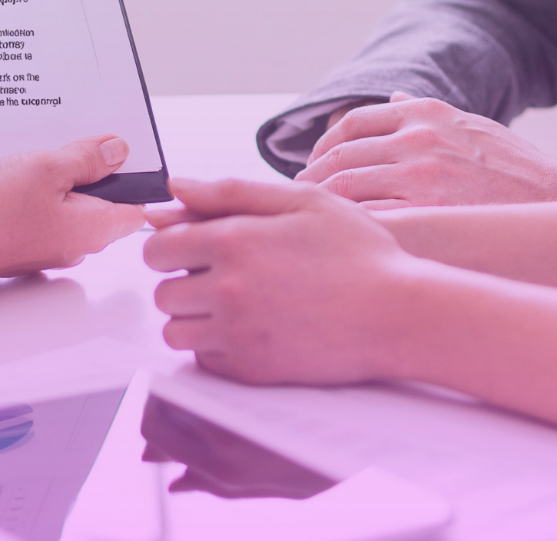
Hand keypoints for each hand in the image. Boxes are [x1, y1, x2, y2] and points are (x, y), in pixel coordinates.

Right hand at [0, 136, 146, 281]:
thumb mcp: (48, 168)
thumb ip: (87, 159)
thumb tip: (117, 152)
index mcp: (93, 229)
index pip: (134, 207)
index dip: (130, 178)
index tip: (115, 153)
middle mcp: (75, 245)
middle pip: (101, 206)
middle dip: (91, 176)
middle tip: (69, 150)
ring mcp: (47, 248)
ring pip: (68, 209)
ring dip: (58, 184)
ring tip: (36, 162)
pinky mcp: (22, 246)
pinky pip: (42, 216)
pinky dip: (36, 196)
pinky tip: (16, 179)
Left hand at [143, 178, 422, 385]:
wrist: (398, 314)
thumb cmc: (358, 254)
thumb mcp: (301, 201)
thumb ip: (230, 191)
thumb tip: (174, 186)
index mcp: (234, 240)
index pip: (157, 247)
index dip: (171, 244)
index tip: (192, 247)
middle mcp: (227, 289)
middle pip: (162, 291)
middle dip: (183, 281)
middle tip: (221, 275)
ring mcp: (237, 333)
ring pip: (175, 330)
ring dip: (193, 318)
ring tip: (232, 304)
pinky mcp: (251, 370)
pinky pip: (204, 361)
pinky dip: (215, 348)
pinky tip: (249, 329)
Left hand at [298, 92, 556, 206]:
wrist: (556, 200)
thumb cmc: (513, 166)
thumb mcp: (470, 123)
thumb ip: (424, 111)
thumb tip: (389, 98)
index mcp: (424, 113)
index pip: (351, 123)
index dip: (324, 146)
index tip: (313, 165)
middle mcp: (418, 138)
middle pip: (341, 157)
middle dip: (313, 178)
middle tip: (301, 196)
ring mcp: (420, 175)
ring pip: (347, 187)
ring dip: (322, 203)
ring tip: (314, 218)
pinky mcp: (427, 212)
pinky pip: (368, 217)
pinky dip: (346, 225)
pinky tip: (338, 237)